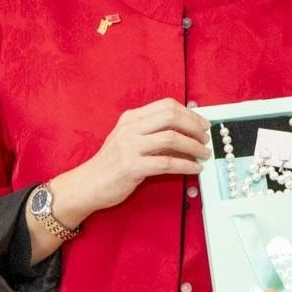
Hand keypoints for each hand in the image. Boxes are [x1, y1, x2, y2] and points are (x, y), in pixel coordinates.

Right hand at [55, 97, 210, 223]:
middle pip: (172, 116)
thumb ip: (152, 134)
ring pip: (172, 138)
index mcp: (130, 118)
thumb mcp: (129, 141)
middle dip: (195, 126)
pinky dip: (186, 165)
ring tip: (204, 154)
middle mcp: (130, 128)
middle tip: (206, 138)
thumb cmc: (110, 165)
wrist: (86, 185)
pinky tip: (194, 168)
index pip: (166, 105)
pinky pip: (167, 162)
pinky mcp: (132, 167)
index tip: (202, 123)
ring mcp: (129, 147)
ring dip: (194, 146)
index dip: (189, 113)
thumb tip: (186, 133)